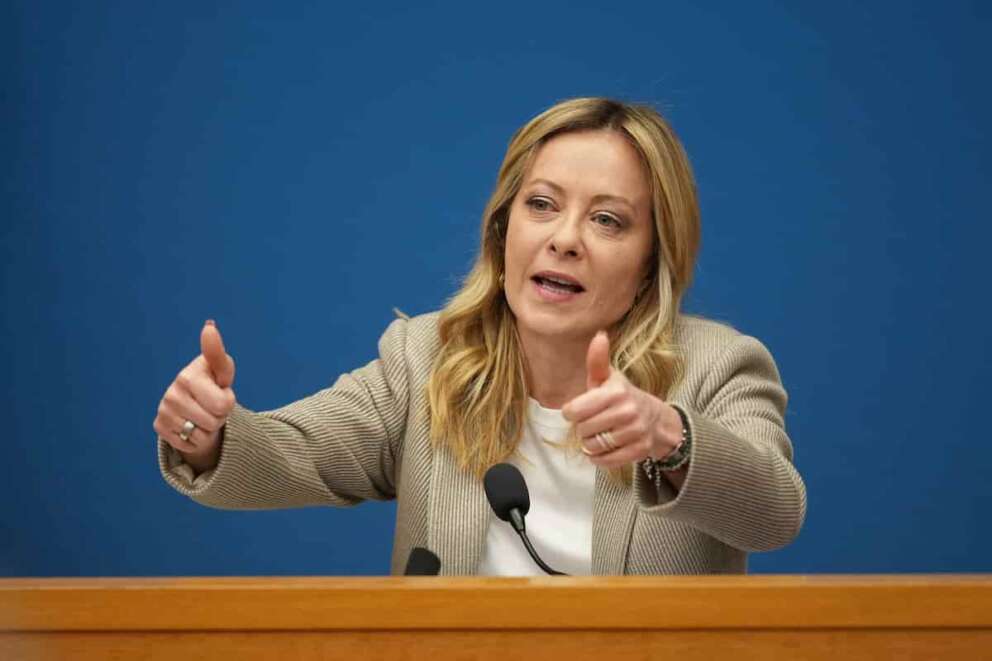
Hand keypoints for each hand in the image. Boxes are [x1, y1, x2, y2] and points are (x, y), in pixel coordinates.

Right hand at [153, 320, 236, 471]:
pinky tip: (192, 426)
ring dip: (210, 428)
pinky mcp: (159, 427)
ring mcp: (164, 410)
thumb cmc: (213, 383)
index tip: (209, 376)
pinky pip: (190, 444)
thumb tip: (209, 325)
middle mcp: (173, 392)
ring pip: (203, 434)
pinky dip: (196, 440)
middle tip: (214, 405)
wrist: (195, 405)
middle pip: (216, 420)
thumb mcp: (222, 371)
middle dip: (222, 414)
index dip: (227, 401)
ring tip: (204, 414)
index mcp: (189, 375)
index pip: (222, 403)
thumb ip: (218, 356)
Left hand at [562, 331, 683, 468]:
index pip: (573, 411)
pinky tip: (607, 447)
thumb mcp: (609, 379)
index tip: (581, 409)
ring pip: (592, 447)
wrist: (657, 420)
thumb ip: (598, 361)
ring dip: (591, 443)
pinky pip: (603, 461)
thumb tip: (599, 335)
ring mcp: (634, 433)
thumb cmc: (623, 398)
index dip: (572, 412)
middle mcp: (627, 412)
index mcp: (616, 392)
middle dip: (583, 428)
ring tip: (602, 434)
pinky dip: (600, 457)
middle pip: (581, 430)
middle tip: (596, 422)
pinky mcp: (639, 451)